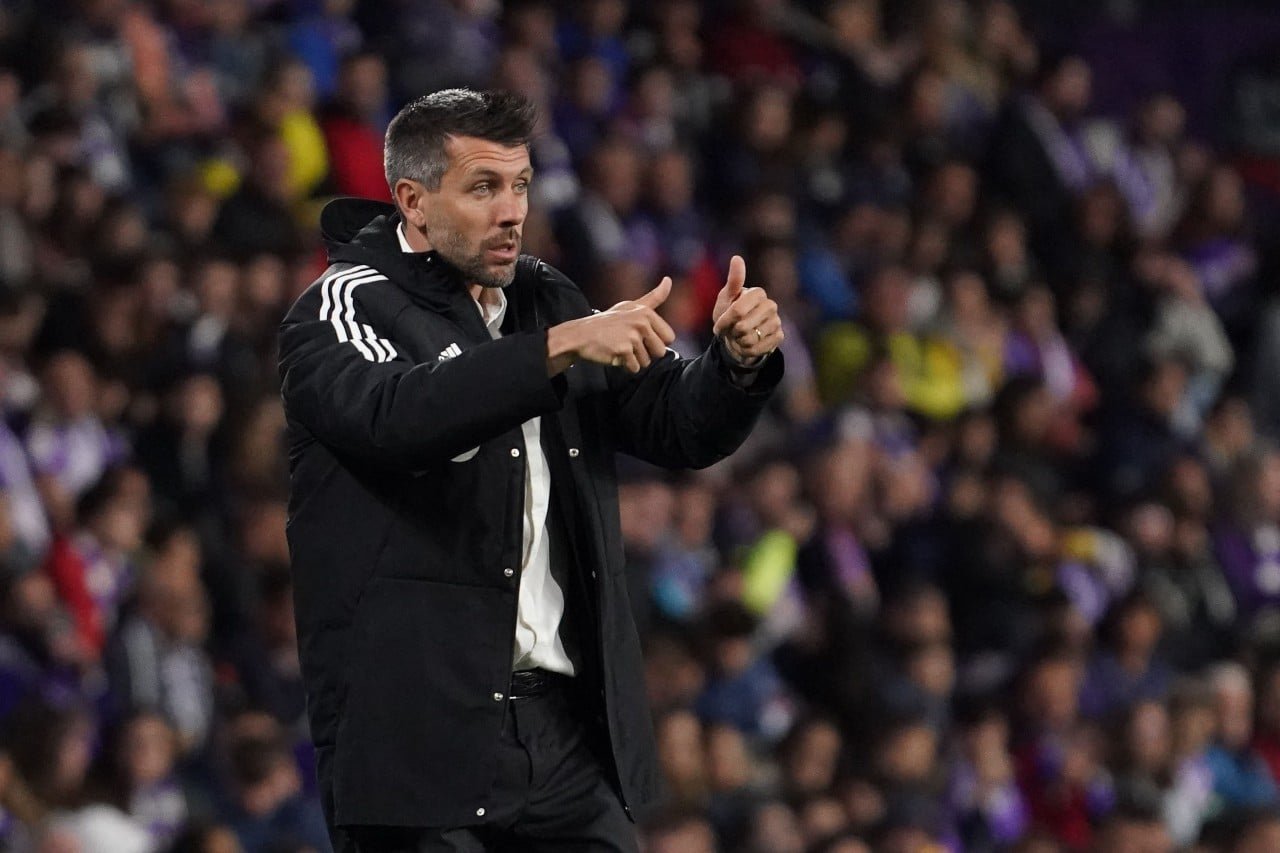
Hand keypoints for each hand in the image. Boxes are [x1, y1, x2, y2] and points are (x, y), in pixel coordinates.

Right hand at [547, 277, 676, 374]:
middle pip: (660, 351)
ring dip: (634, 360)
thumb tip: (668, 280)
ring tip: (620, 348)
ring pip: (646, 361)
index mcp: (646, 312)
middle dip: (646, 353)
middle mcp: (641, 322)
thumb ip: (654, 297)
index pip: (669, 337)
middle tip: (629, 344)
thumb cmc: (608, 322)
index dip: (655, 341)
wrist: (581, 334)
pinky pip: (634, 368)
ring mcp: (632, 336)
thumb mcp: (631, 306)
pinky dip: (625, 366)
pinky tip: (615, 354)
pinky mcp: (623, 349)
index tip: (640, 336)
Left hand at [711, 255, 782, 361]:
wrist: (737, 336)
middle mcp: (771, 305)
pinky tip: (747, 345)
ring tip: (739, 337)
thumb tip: (737, 258)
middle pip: (743, 326)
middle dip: (732, 332)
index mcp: (758, 293)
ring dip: (739, 342)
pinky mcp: (779, 336)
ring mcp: (776, 321)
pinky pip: (758, 349)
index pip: (737, 311)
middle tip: (731, 330)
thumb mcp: (726, 298)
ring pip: (750, 339)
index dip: (724, 321)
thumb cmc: (729, 314)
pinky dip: (747, 350)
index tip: (719, 324)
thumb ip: (733, 281)